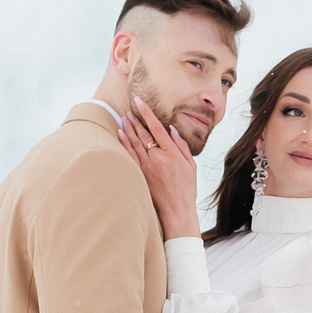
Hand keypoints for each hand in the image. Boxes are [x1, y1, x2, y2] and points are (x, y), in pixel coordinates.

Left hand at [117, 100, 198, 236]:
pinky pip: (129, 155)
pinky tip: (121, 133)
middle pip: (143, 133)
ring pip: (134, 142)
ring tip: (124, 117)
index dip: (147, 113)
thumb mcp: (191, 166)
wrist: (176, 210)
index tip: (140, 102)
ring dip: (128, 128)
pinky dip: (124, 143)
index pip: (157, 128)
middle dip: (135, 119)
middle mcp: (158, 158)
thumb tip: (171, 130)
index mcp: (172, 154)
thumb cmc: (186, 189)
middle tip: (129, 109)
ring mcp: (147, 166)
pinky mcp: (140, 174)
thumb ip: (181, 146)